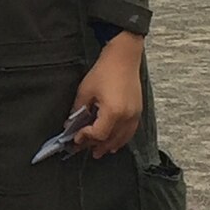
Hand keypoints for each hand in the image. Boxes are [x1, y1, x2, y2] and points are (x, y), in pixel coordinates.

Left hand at [72, 33, 144, 157]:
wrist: (123, 58)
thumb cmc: (105, 71)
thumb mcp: (85, 90)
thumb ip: (78, 110)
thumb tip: (70, 124)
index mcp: (113, 112)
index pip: (98, 134)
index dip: (85, 138)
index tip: (76, 138)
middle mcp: (127, 117)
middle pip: (110, 140)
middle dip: (96, 145)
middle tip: (83, 148)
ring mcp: (134, 115)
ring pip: (122, 139)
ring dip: (109, 146)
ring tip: (98, 151)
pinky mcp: (138, 112)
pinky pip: (130, 133)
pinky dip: (121, 140)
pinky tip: (114, 143)